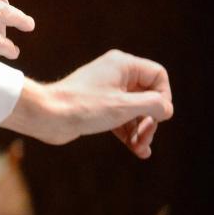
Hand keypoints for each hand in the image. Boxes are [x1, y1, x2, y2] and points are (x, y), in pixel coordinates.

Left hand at [4, 49, 172, 157]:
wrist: (47, 115)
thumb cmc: (84, 107)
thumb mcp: (125, 106)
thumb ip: (153, 105)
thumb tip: (167, 109)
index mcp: (122, 64)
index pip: (158, 76)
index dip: (163, 98)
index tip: (157, 117)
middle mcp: (116, 74)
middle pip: (148, 96)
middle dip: (150, 119)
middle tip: (145, 138)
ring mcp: (107, 91)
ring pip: (135, 110)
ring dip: (141, 130)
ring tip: (141, 149)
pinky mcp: (98, 107)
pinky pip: (122, 118)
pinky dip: (130, 132)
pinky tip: (137, 150)